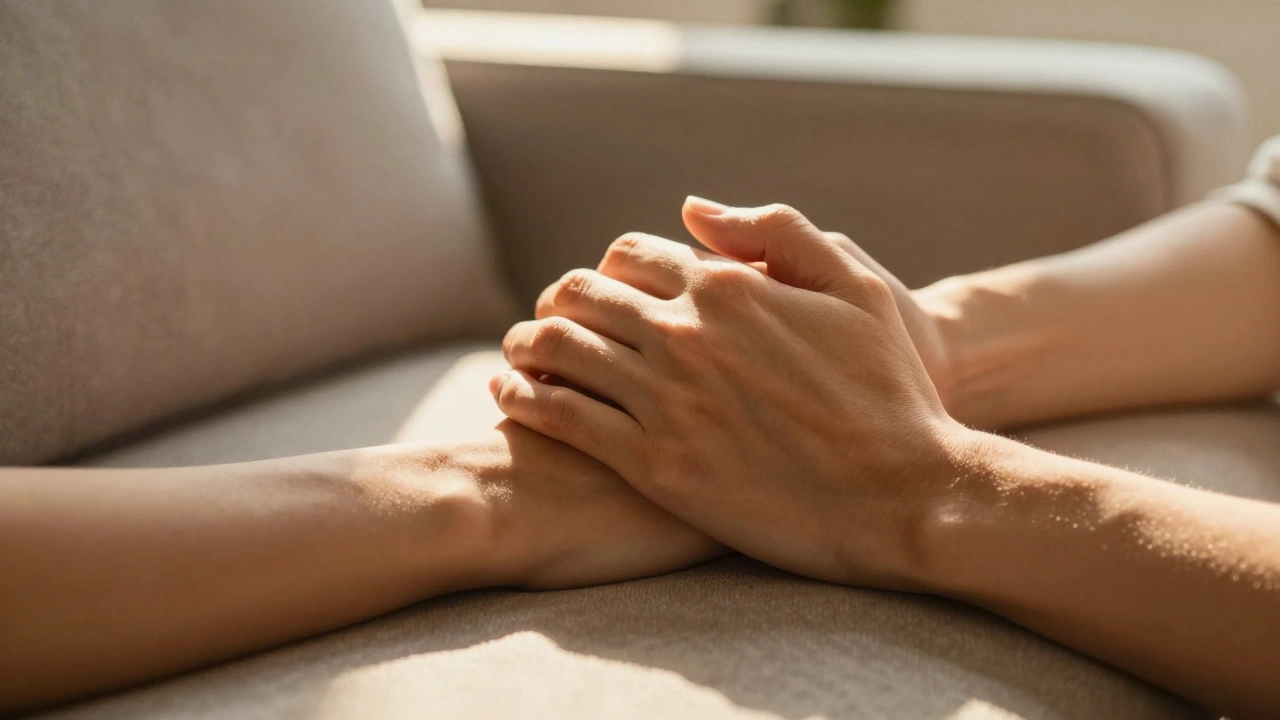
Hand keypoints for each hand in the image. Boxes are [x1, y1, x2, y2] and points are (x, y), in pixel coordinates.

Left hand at [491, 198, 978, 587]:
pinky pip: (561, 417)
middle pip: (582, 295)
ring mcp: (663, 400)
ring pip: (559, 350)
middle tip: (551, 316)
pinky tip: (510, 396)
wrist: (902, 495)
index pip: (632, 254)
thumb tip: (695, 210)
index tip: (603, 286)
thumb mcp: (857, 287)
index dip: (610, 266)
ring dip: (528, 342)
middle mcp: (683, 334)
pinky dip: (523, 398)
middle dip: (559, 298)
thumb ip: (777, 232)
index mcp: (727, 286)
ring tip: (517, 351)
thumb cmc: (892, 391)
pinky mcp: (652, 464)